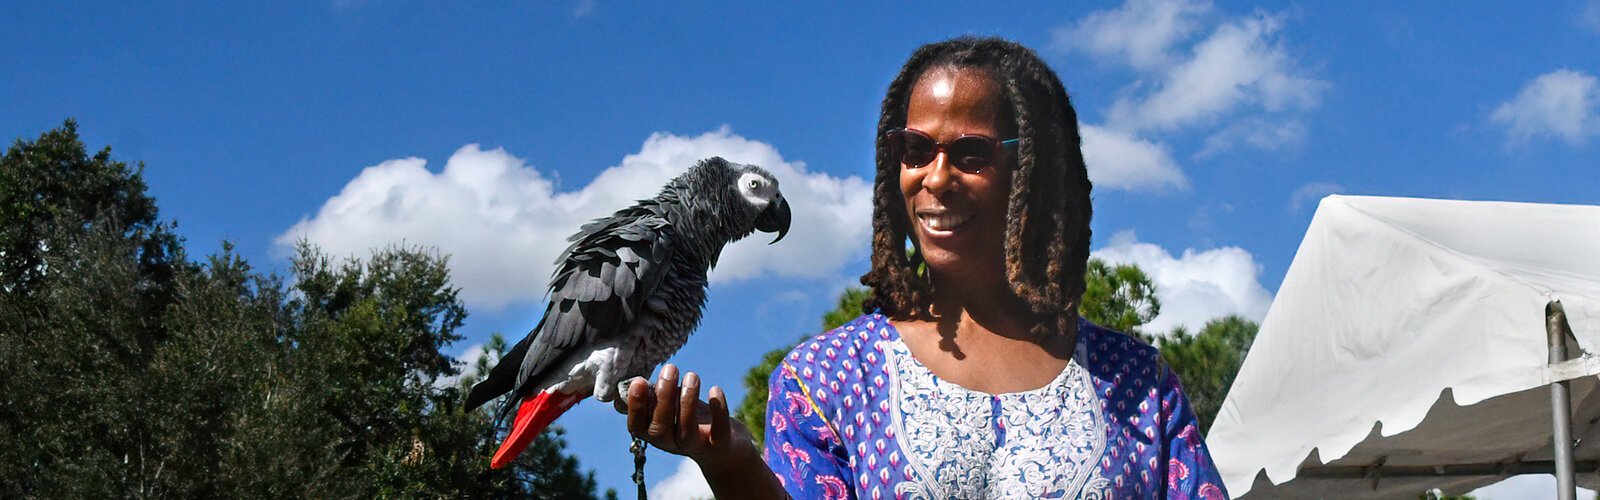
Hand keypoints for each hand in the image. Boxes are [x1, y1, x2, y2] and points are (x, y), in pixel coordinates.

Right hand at [621, 364, 754, 466]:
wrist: (726, 450)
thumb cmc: (692, 421)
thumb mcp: (671, 409)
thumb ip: (655, 398)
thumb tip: (634, 381)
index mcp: (656, 434)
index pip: (637, 426)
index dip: (636, 406)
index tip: (639, 381)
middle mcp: (672, 443)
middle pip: (660, 427)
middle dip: (664, 396)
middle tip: (670, 368)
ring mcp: (696, 446)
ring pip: (687, 429)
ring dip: (688, 400)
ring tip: (692, 376)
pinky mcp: (721, 445)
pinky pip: (719, 431)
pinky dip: (718, 410)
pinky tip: (714, 389)